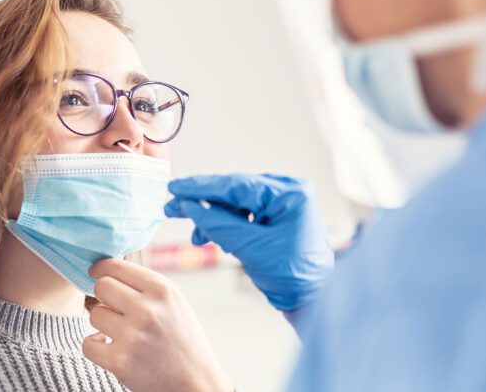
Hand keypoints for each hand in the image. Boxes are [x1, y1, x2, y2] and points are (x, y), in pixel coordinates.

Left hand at [83, 259, 232, 391]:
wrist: (197, 384)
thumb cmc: (184, 342)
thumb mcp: (174, 304)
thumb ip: (145, 287)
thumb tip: (104, 272)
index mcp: (162, 289)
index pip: (115, 266)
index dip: (100, 269)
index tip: (96, 273)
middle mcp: (148, 309)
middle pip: (101, 287)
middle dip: (103, 297)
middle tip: (114, 309)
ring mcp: (133, 335)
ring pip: (94, 314)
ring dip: (102, 323)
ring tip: (120, 333)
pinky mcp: (121, 361)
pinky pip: (88, 344)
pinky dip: (96, 347)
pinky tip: (110, 348)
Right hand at [165, 174, 334, 311]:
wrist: (312, 300)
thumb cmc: (291, 275)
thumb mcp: (249, 247)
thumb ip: (218, 223)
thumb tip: (189, 206)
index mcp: (289, 194)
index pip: (237, 185)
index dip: (202, 187)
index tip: (175, 188)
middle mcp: (288, 192)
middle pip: (235, 192)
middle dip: (204, 204)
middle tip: (173, 208)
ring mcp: (283, 204)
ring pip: (237, 204)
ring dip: (214, 218)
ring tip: (198, 237)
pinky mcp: (277, 217)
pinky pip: (245, 214)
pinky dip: (228, 225)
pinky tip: (215, 237)